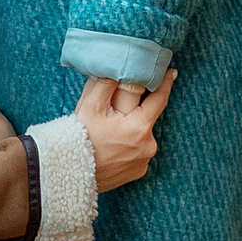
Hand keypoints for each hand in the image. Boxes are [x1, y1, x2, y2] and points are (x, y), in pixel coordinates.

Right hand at [75, 70, 176, 191]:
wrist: (71, 173)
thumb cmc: (80, 138)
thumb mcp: (91, 106)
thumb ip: (108, 84)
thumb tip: (119, 68)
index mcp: (139, 127)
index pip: (159, 100)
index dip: (165, 83)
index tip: (171, 72)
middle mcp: (147, 146)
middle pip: (148, 119)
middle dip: (137, 111)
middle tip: (119, 109)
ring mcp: (144, 161)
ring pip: (142, 136)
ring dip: (133, 130)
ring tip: (112, 131)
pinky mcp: (138, 173)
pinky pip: (138, 153)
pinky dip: (130, 147)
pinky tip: (114, 147)